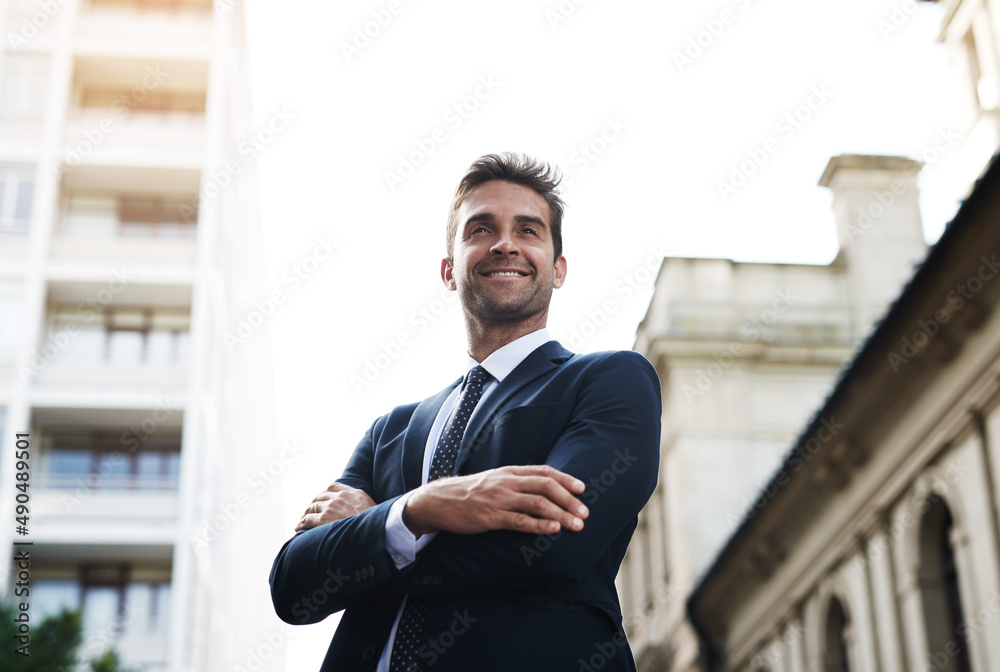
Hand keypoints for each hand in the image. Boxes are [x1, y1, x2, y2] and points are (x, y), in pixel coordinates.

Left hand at [295, 482, 375, 530]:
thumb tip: (362, 511)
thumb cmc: (378, 526)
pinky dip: (302, 523)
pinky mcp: (324, 519)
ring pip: (313, 507)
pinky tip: (299, 527)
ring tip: (303, 520)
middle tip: (310, 510)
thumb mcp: (375, 509)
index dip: (325, 493)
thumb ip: (364, 505)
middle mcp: (341, 497)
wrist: (375, 532)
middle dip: (314, 503)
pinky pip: (308, 519)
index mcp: (354, 493)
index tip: (322, 498)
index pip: (334, 487)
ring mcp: (331, 507)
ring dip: (307, 513)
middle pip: (321, 496)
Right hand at [402, 465, 588, 537]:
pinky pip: (520, 521)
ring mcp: (499, 499)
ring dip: (561, 514)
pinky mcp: (490, 517)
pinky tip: (553, 529)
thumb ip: (515, 482)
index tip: (582, 489)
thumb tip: (540, 489)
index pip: (544, 471)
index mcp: (509, 471)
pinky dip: (539, 525)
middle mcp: (507, 482)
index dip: (565, 479)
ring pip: (537, 503)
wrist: (438, 501)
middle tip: (585, 513)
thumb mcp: (493, 480)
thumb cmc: (468, 493)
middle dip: (569, 499)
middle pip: (546, 486)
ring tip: (577, 525)